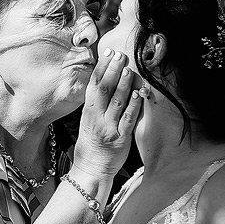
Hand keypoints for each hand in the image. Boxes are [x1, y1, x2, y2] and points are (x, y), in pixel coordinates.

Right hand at [69, 50, 144, 181]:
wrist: (91, 170)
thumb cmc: (91, 146)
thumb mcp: (88, 122)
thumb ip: (96, 105)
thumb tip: (106, 84)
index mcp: (88, 112)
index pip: (93, 85)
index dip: (101, 68)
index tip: (108, 53)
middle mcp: (96, 118)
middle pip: (103, 90)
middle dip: (111, 70)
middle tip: (120, 55)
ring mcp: (108, 128)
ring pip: (116, 101)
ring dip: (123, 84)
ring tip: (128, 69)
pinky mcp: (120, 139)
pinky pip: (127, 118)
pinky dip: (132, 105)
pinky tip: (137, 93)